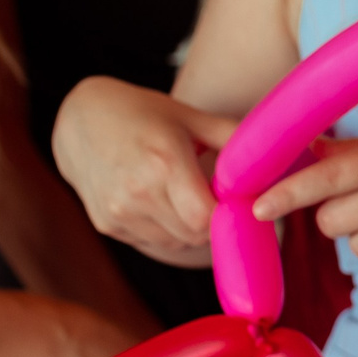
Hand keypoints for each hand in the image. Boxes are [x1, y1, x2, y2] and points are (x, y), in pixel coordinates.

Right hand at [51, 76, 235, 267]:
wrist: (80, 118)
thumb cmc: (144, 113)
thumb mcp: (191, 117)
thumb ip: (232, 137)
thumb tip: (278, 151)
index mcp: (164, 162)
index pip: (205, 218)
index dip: (224, 216)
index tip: (232, 202)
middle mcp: (137, 192)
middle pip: (192, 236)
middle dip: (210, 224)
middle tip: (213, 200)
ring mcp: (118, 211)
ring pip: (172, 243)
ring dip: (186, 229)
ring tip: (184, 197)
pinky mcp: (105, 224)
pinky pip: (150, 241)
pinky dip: (163, 230)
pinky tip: (159, 201)